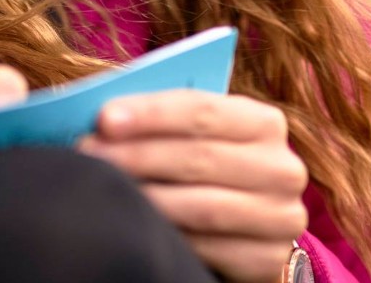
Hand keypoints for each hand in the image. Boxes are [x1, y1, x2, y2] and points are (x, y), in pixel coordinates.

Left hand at [79, 90, 307, 282]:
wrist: (243, 219)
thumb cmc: (204, 160)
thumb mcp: (192, 132)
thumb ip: (161, 119)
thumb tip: (104, 116)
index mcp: (262, 122)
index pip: (202, 110)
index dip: (151, 114)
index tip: (103, 118)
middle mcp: (281, 167)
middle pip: (199, 157)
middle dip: (137, 155)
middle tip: (88, 154)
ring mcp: (281, 217)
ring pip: (203, 206)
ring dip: (147, 198)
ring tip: (105, 189)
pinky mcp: (269, 260)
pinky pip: (210, 249)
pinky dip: (170, 237)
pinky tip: (138, 225)